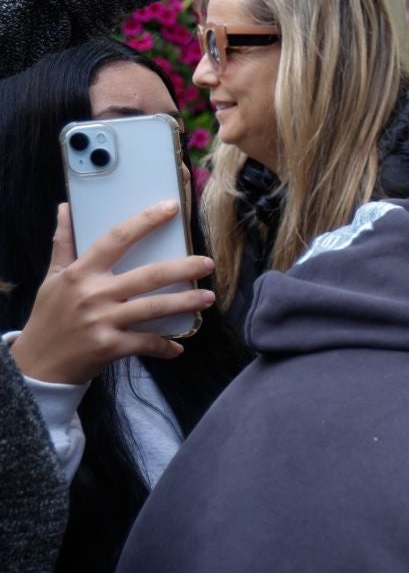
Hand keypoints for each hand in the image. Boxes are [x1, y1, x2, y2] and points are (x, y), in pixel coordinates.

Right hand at [9, 204, 215, 385]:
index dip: (145, 221)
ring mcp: (102, 321)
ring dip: (186, 303)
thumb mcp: (52, 278)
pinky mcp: (109, 346)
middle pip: (148, 275)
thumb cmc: (49, 317)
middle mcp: (93, 294)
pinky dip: (165, 346)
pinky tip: (178, 347)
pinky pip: (146, 343)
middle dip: (184, 268)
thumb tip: (66, 208)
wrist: (35, 364)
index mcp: (80, 273)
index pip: (117, 238)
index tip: (172, 208)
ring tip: (208, 297)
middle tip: (208, 263)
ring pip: (154, 308)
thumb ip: (64, 243)